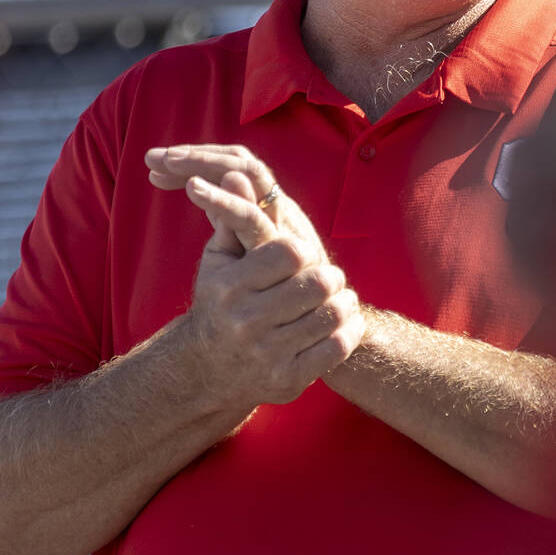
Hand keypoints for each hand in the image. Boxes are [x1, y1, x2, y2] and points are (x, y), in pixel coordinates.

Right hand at [145, 147, 364, 406]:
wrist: (208, 369)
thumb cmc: (221, 300)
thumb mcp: (219, 259)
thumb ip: (234, 217)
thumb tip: (237, 174)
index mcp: (230, 285)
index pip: (289, 253)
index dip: (305, 250)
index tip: (304, 254)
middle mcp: (246, 321)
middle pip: (317, 283)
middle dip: (330, 275)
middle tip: (329, 276)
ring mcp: (267, 354)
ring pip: (331, 315)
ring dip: (343, 302)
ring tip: (338, 297)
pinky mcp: (287, 380)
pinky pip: (336, 349)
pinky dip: (347, 331)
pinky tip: (340, 323)